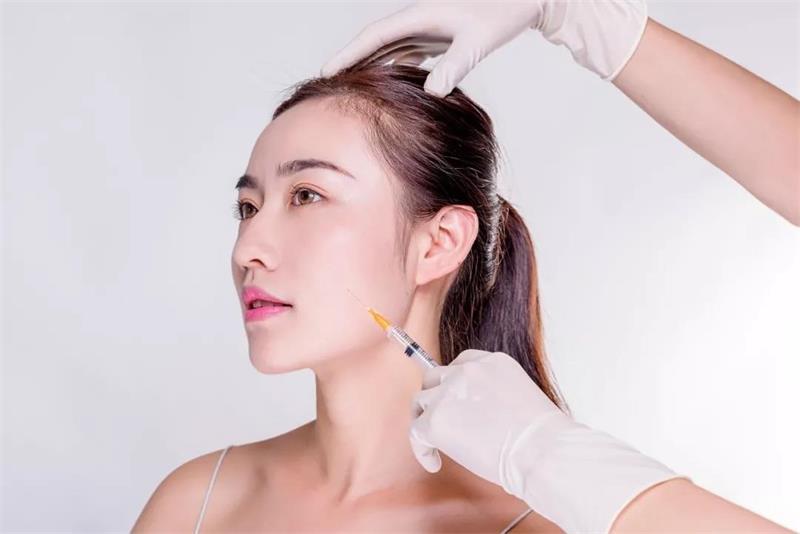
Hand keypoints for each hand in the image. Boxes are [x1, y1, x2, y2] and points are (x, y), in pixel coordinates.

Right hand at [320, 0, 648, 96]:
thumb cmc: (502, 14)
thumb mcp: (476, 42)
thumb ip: (453, 66)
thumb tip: (431, 93)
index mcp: (419, 15)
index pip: (373, 37)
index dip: (347, 54)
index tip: (325, 70)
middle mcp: (416, 20)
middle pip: (373, 44)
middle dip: (349, 63)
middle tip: (326, 88)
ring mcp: (425, 28)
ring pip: (388, 50)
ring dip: (369, 68)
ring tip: (349, 91)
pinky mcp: (436, 36)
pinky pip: (405, 54)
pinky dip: (392, 69)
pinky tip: (386, 88)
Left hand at [409, 348, 687, 532]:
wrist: (553, 456)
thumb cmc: (548, 440)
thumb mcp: (524, 405)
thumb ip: (501, 397)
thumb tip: (499, 411)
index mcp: (492, 362)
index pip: (458, 365)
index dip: (451, 388)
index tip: (453, 406)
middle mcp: (471, 367)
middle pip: (435, 379)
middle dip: (438, 405)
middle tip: (448, 432)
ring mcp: (454, 387)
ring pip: (423, 400)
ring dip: (429, 425)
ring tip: (442, 449)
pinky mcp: (443, 412)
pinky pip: (417, 426)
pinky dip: (421, 444)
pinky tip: (434, 461)